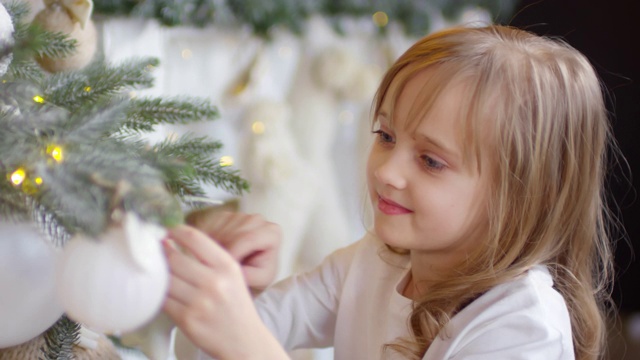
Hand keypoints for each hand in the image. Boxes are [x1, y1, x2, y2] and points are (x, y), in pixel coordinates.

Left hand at [162, 225, 286, 359]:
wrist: (244, 340)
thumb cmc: (235, 305)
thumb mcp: (232, 275)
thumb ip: (209, 257)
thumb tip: (174, 240)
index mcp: (227, 266)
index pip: (195, 238)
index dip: (175, 230)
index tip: (166, 230)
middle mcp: (214, 282)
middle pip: (174, 258)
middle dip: (161, 252)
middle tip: (155, 250)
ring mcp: (200, 302)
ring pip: (166, 279)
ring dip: (157, 273)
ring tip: (156, 270)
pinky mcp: (187, 319)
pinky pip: (163, 300)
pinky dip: (158, 293)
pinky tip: (161, 290)